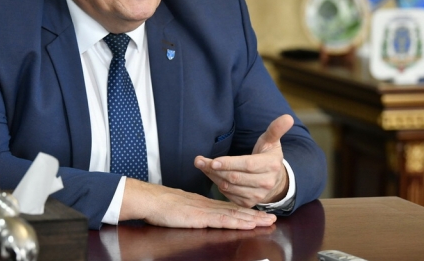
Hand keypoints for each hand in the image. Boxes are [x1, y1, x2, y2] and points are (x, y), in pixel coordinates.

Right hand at [119, 178, 276, 228]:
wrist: (150, 200)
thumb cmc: (161, 205)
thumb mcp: (180, 208)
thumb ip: (191, 211)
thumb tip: (197, 215)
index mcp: (203, 204)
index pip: (228, 208)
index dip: (245, 211)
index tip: (259, 214)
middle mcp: (208, 205)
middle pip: (236, 211)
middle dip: (255, 215)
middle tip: (272, 218)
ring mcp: (205, 211)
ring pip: (234, 215)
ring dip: (252, 219)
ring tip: (268, 221)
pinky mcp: (200, 217)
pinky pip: (223, 220)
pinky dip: (238, 222)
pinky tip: (249, 224)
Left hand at [194, 114, 293, 206]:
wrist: (275, 181)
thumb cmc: (268, 156)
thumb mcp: (272, 142)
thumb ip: (275, 129)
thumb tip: (287, 117)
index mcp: (271, 165)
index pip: (247, 165)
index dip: (229, 163)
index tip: (212, 160)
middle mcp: (265, 183)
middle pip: (235, 177)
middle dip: (214, 169)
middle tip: (199, 161)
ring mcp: (257, 195)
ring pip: (229, 187)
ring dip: (213, 176)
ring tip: (202, 165)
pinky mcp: (249, 203)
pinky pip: (228, 195)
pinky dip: (217, 185)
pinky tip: (212, 175)